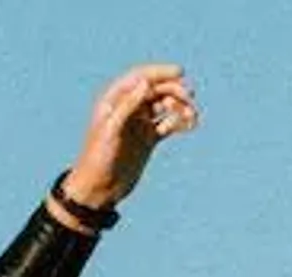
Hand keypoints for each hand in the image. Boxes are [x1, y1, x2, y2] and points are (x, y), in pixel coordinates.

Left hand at [64, 62, 199, 211]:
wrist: (99, 189)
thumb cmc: (99, 159)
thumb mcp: (112, 130)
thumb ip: (128, 105)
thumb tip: (145, 82)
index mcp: (114, 101)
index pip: (140, 77)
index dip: (160, 72)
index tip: (181, 73)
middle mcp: (128, 109)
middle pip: (156, 89)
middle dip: (175, 90)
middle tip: (189, 96)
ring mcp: (139, 123)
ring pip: (166, 106)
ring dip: (181, 106)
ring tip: (192, 115)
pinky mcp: (148, 138)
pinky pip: (169, 123)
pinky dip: (181, 121)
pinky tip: (190, 124)